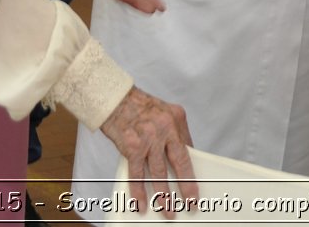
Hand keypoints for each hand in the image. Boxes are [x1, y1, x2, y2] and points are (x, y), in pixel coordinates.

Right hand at [99, 87, 196, 216]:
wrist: (113, 97)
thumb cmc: (137, 106)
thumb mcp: (163, 112)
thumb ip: (172, 133)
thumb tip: (179, 160)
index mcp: (176, 119)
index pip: (189, 150)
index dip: (192, 171)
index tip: (196, 186)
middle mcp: (165, 127)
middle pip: (180, 163)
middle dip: (185, 187)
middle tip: (190, 203)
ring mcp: (149, 137)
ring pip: (159, 173)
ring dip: (163, 195)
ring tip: (167, 210)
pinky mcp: (132, 146)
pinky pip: (137, 174)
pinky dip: (139, 190)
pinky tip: (141, 203)